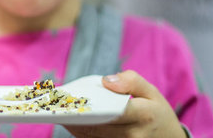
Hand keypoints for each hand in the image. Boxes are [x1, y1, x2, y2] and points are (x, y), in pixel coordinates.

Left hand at [64, 70, 186, 137]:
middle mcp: (133, 135)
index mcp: (143, 115)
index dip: (89, 105)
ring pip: (91, 137)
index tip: (69, 99)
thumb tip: (106, 81)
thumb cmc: (156, 113)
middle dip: (75, 115)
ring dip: (74, 126)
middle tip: (56, 104)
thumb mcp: (151, 92)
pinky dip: (81, 133)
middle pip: (96, 126)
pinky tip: (71, 122)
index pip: (112, 110)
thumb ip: (131, 81)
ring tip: (58, 111)